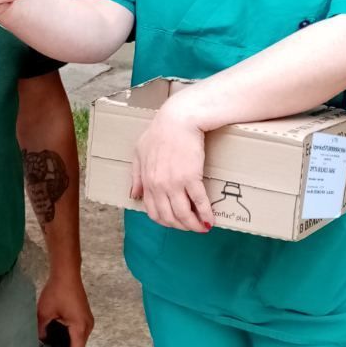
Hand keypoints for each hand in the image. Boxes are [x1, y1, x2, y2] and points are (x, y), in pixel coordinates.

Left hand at [37, 272, 93, 346]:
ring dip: (68, 345)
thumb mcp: (44, 313)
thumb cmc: (57, 291)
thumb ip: (41, 330)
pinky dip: (70, 337)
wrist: (67, 273)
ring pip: (79, 340)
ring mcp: (87, 321)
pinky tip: (57, 335)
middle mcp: (87, 326)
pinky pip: (78, 332)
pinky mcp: (84, 316)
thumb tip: (40, 341)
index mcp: (80, 328)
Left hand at [131, 97, 214, 231]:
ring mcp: (174, 183)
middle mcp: (159, 186)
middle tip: (192, 227)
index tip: (176, 223)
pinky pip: (199, 202)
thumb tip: (134, 196)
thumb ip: (136, 176)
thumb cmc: (160, 131)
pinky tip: (211, 219)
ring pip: (183, 214)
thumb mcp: (140, 152)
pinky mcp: (191, 177)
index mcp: (147, 181)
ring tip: (203, 227)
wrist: (178, 119)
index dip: (166, 222)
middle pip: (169, 217)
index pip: (153, 212)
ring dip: (194, 225)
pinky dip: (205, 214)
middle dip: (182, 227)